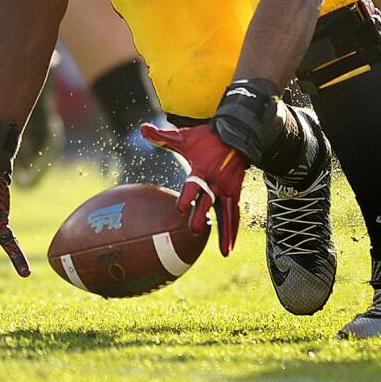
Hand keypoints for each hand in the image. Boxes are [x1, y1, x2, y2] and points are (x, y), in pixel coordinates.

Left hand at [140, 123, 246, 255]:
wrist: (239, 134)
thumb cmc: (208, 137)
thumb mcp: (185, 136)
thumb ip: (163, 136)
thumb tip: (142, 128)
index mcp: (203, 169)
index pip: (194, 185)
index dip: (187, 196)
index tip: (180, 208)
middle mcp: (217, 181)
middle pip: (209, 201)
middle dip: (202, 215)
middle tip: (195, 229)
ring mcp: (228, 188)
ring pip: (227, 213)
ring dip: (225, 233)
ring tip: (224, 252)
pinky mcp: (235, 193)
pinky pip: (235, 215)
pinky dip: (232, 231)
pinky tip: (228, 248)